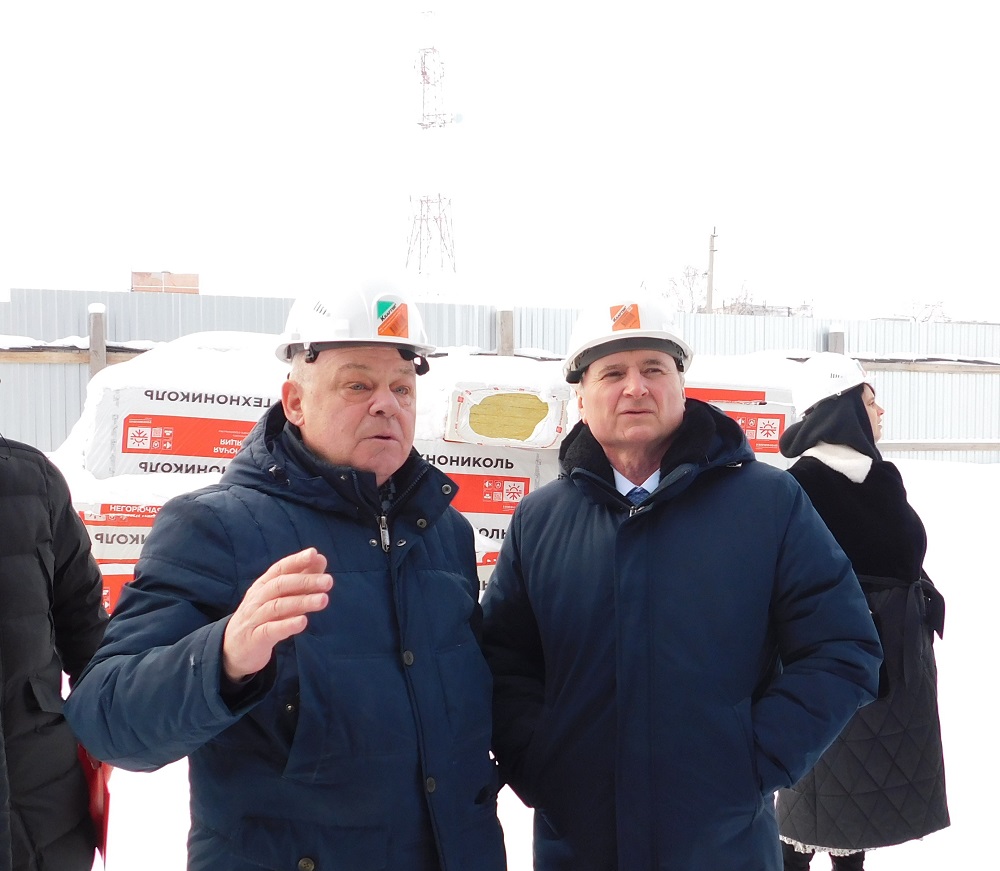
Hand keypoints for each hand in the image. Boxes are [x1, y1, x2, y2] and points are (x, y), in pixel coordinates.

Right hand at [222, 547, 332, 681]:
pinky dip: (287, 625)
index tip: (314, 554)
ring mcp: (254, 618)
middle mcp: (257, 598)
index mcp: (263, 585)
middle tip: (328, 581)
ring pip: (278, 606)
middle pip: (280, 585)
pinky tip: (303, 622)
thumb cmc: (263, 617)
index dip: (296, 561)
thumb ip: (300, 579)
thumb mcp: (280, 597)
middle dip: (305, 581)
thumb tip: (320, 559)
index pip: (280, 569)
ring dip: (302, 602)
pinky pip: (270, 630)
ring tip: (323, 600)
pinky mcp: (255, 639)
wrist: (233, 649)